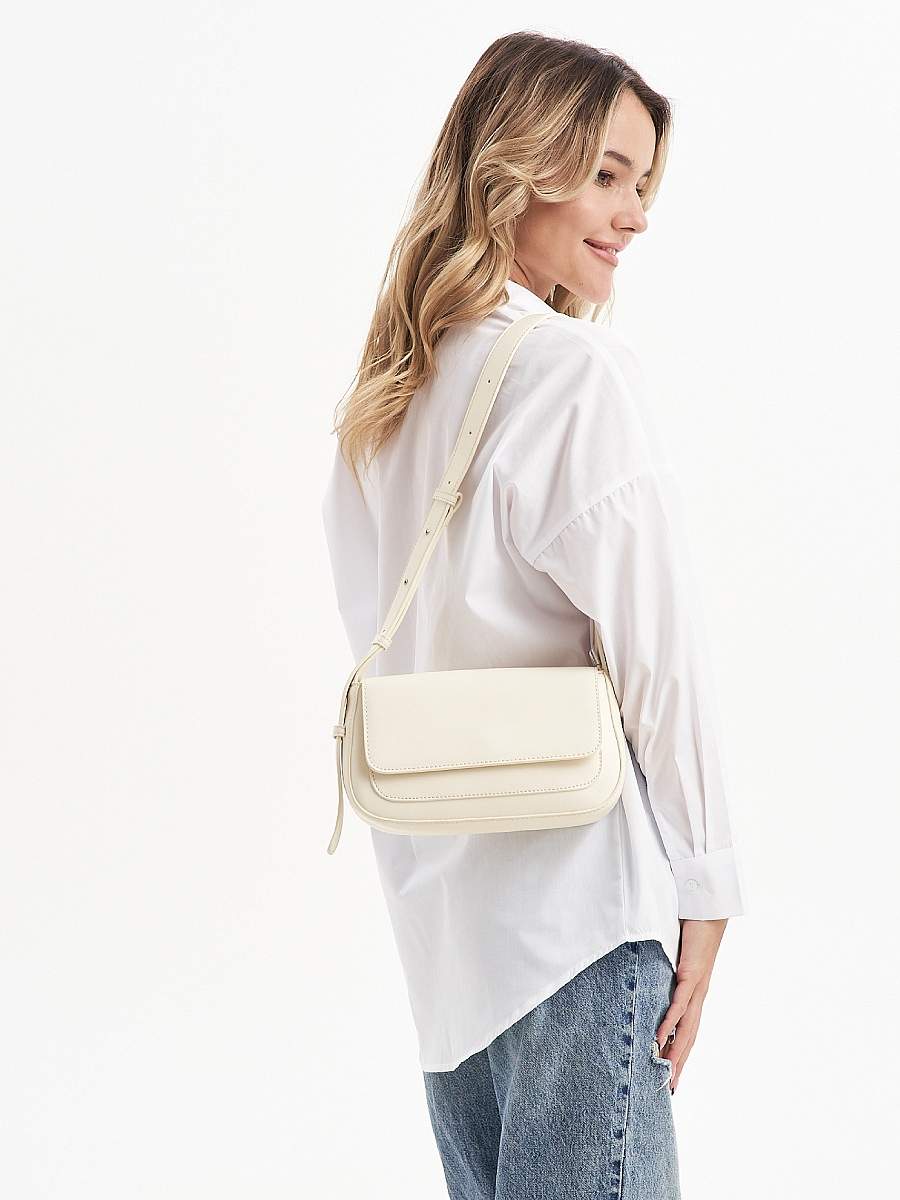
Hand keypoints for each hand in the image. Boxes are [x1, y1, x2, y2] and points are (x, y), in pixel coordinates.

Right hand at [655, 917, 727, 1092]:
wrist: (710, 911)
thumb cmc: (692, 932)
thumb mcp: (674, 959)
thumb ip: (664, 974)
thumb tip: (647, 983)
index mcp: (695, 996)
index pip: (687, 1032)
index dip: (680, 1055)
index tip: (670, 1077)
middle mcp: (698, 997)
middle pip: (689, 1039)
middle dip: (679, 1065)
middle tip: (669, 1089)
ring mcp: (697, 988)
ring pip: (687, 1028)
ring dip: (676, 1052)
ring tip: (666, 1073)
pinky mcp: (692, 974)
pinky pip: (680, 1003)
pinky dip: (671, 1022)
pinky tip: (661, 1037)